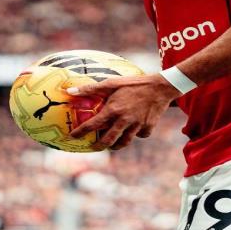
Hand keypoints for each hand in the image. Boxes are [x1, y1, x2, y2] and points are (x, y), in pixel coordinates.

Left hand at [66, 73, 181, 149]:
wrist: (160, 86)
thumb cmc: (134, 83)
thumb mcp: (112, 83)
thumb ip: (90, 88)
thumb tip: (70, 91)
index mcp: (113, 110)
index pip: (92, 125)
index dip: (80, 132)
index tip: (71, 136)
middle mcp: (124, 120)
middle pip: (108, 141)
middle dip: (98, 146)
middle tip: (93, 146)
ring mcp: (137, 125)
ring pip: (124, 142)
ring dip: (116, 145)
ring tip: (111, 145)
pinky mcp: (148, 127)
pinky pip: (139, 135)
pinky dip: (135, 134)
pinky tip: (133, 130)